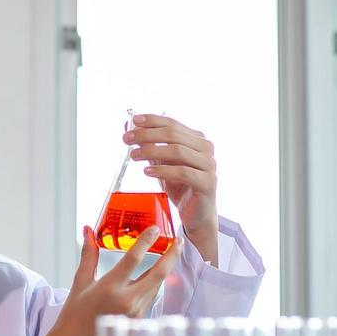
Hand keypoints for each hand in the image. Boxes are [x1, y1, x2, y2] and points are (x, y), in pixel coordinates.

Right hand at [26, 225, 181, 335]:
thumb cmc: (74, 315)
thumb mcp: (80, 282)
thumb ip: (89, 255)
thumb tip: (88, 230)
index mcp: (110, 288)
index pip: (134, 258)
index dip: (147, 241)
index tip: (156, 229)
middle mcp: (127, 300)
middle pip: (158, 273)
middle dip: (172, 255)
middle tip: (178, 240)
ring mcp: (136, 313)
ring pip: (156, 286)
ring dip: (162, 270)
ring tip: (168, 255)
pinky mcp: (140, 323)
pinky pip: (150, 299)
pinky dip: (152, 287)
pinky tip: (151, 279)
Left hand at [125, 113, 218, 265]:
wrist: (196, 215)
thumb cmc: (181, 187)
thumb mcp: (162, 163)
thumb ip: (150, 145)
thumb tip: (130, 126)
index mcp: (197, 140)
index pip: (173, 124)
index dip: (152, 120)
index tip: (133, 121)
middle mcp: (206, 149)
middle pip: (173, 134)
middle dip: (147, 135)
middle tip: (127, 140)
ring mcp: (209, 165)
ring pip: (178, 151)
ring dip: (152, 151)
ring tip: (134, 156)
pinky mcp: (208, 182)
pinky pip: (183, 172)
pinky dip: (163, 170)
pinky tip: (148, 172)